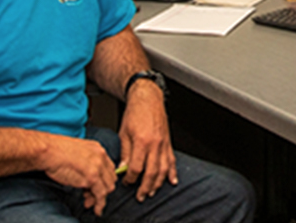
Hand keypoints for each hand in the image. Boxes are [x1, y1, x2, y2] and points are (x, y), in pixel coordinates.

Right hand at [40, 134, 116, 215]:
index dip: (103, 180)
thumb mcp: (77, 151)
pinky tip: (96, 209)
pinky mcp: (92, 177)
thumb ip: (86, 161)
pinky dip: (100, 204)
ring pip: (107, 188)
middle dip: (102, 189)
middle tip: (90, 196)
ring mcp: (98, 167)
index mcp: (98, 149)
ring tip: (88, 203)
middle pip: (110, 178)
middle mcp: (101, 157)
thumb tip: (87, 174)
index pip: (109, 168)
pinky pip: (101, 194)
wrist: (49, 151)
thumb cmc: (56, 151)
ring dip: (99, 198)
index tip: (96, 186)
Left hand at [118, 80, 177, 201]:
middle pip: (152, 172)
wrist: (148, 99)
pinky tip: (172, 181)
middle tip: (140, 196)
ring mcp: (163, 144)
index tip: (126, 182)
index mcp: (142, 141)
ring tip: (152, 192)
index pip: (136, 167)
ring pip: (163, 169)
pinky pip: (172, 160)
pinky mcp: (168, 143)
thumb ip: (125, 152)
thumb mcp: (124, 132)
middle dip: (145, 187)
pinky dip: (172, 172)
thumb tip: (123, 168)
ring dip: (158, 184)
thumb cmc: (135, 112)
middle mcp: (155, 144)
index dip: (130, 178)